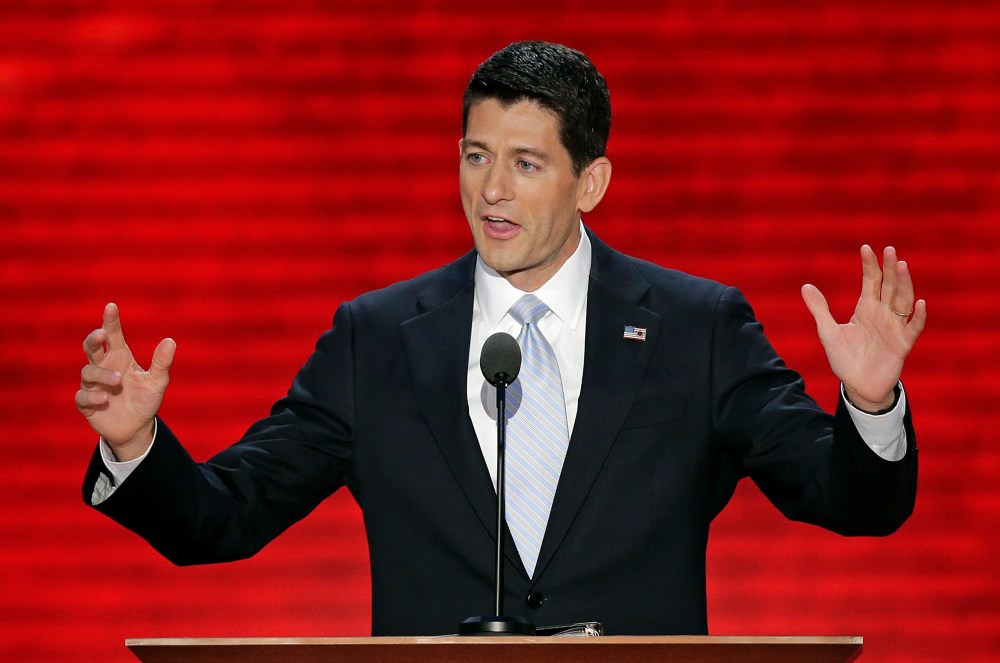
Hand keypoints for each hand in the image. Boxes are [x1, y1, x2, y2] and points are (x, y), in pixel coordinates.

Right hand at [75, 303, 175, 460]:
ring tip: (118, 381)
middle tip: (101, 335)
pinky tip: (105, 399)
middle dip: (93, 339)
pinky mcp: (87, 403)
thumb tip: (170, 341)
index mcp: (120, 357)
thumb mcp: (157, 381)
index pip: (113, 335)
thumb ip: (161, 362)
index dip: (110, 321)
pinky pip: (82, 396)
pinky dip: (92, 396)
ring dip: (102, 374)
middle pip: (91, 347)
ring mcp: (93, 385)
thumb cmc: (145, 399)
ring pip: (87, 372)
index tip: (112, 306)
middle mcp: (105, 367)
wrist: (136, 428)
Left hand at [801, 245, 926, 411]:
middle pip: (889, 286)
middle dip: (890, 268)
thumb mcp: (828, 332)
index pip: (871, 281)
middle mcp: (883, 313)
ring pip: (903, 301)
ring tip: (902, 266)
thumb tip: (805, 286)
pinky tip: (920, 303)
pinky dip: (919, 316)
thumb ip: (819, 309)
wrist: (857, 386)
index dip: (869, 265)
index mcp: (865, 308)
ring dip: (904, 284)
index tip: (866, 248)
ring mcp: (895, 327)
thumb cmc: (845, 358)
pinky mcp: (903, 344)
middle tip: (890, 250)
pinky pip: (914, 327)